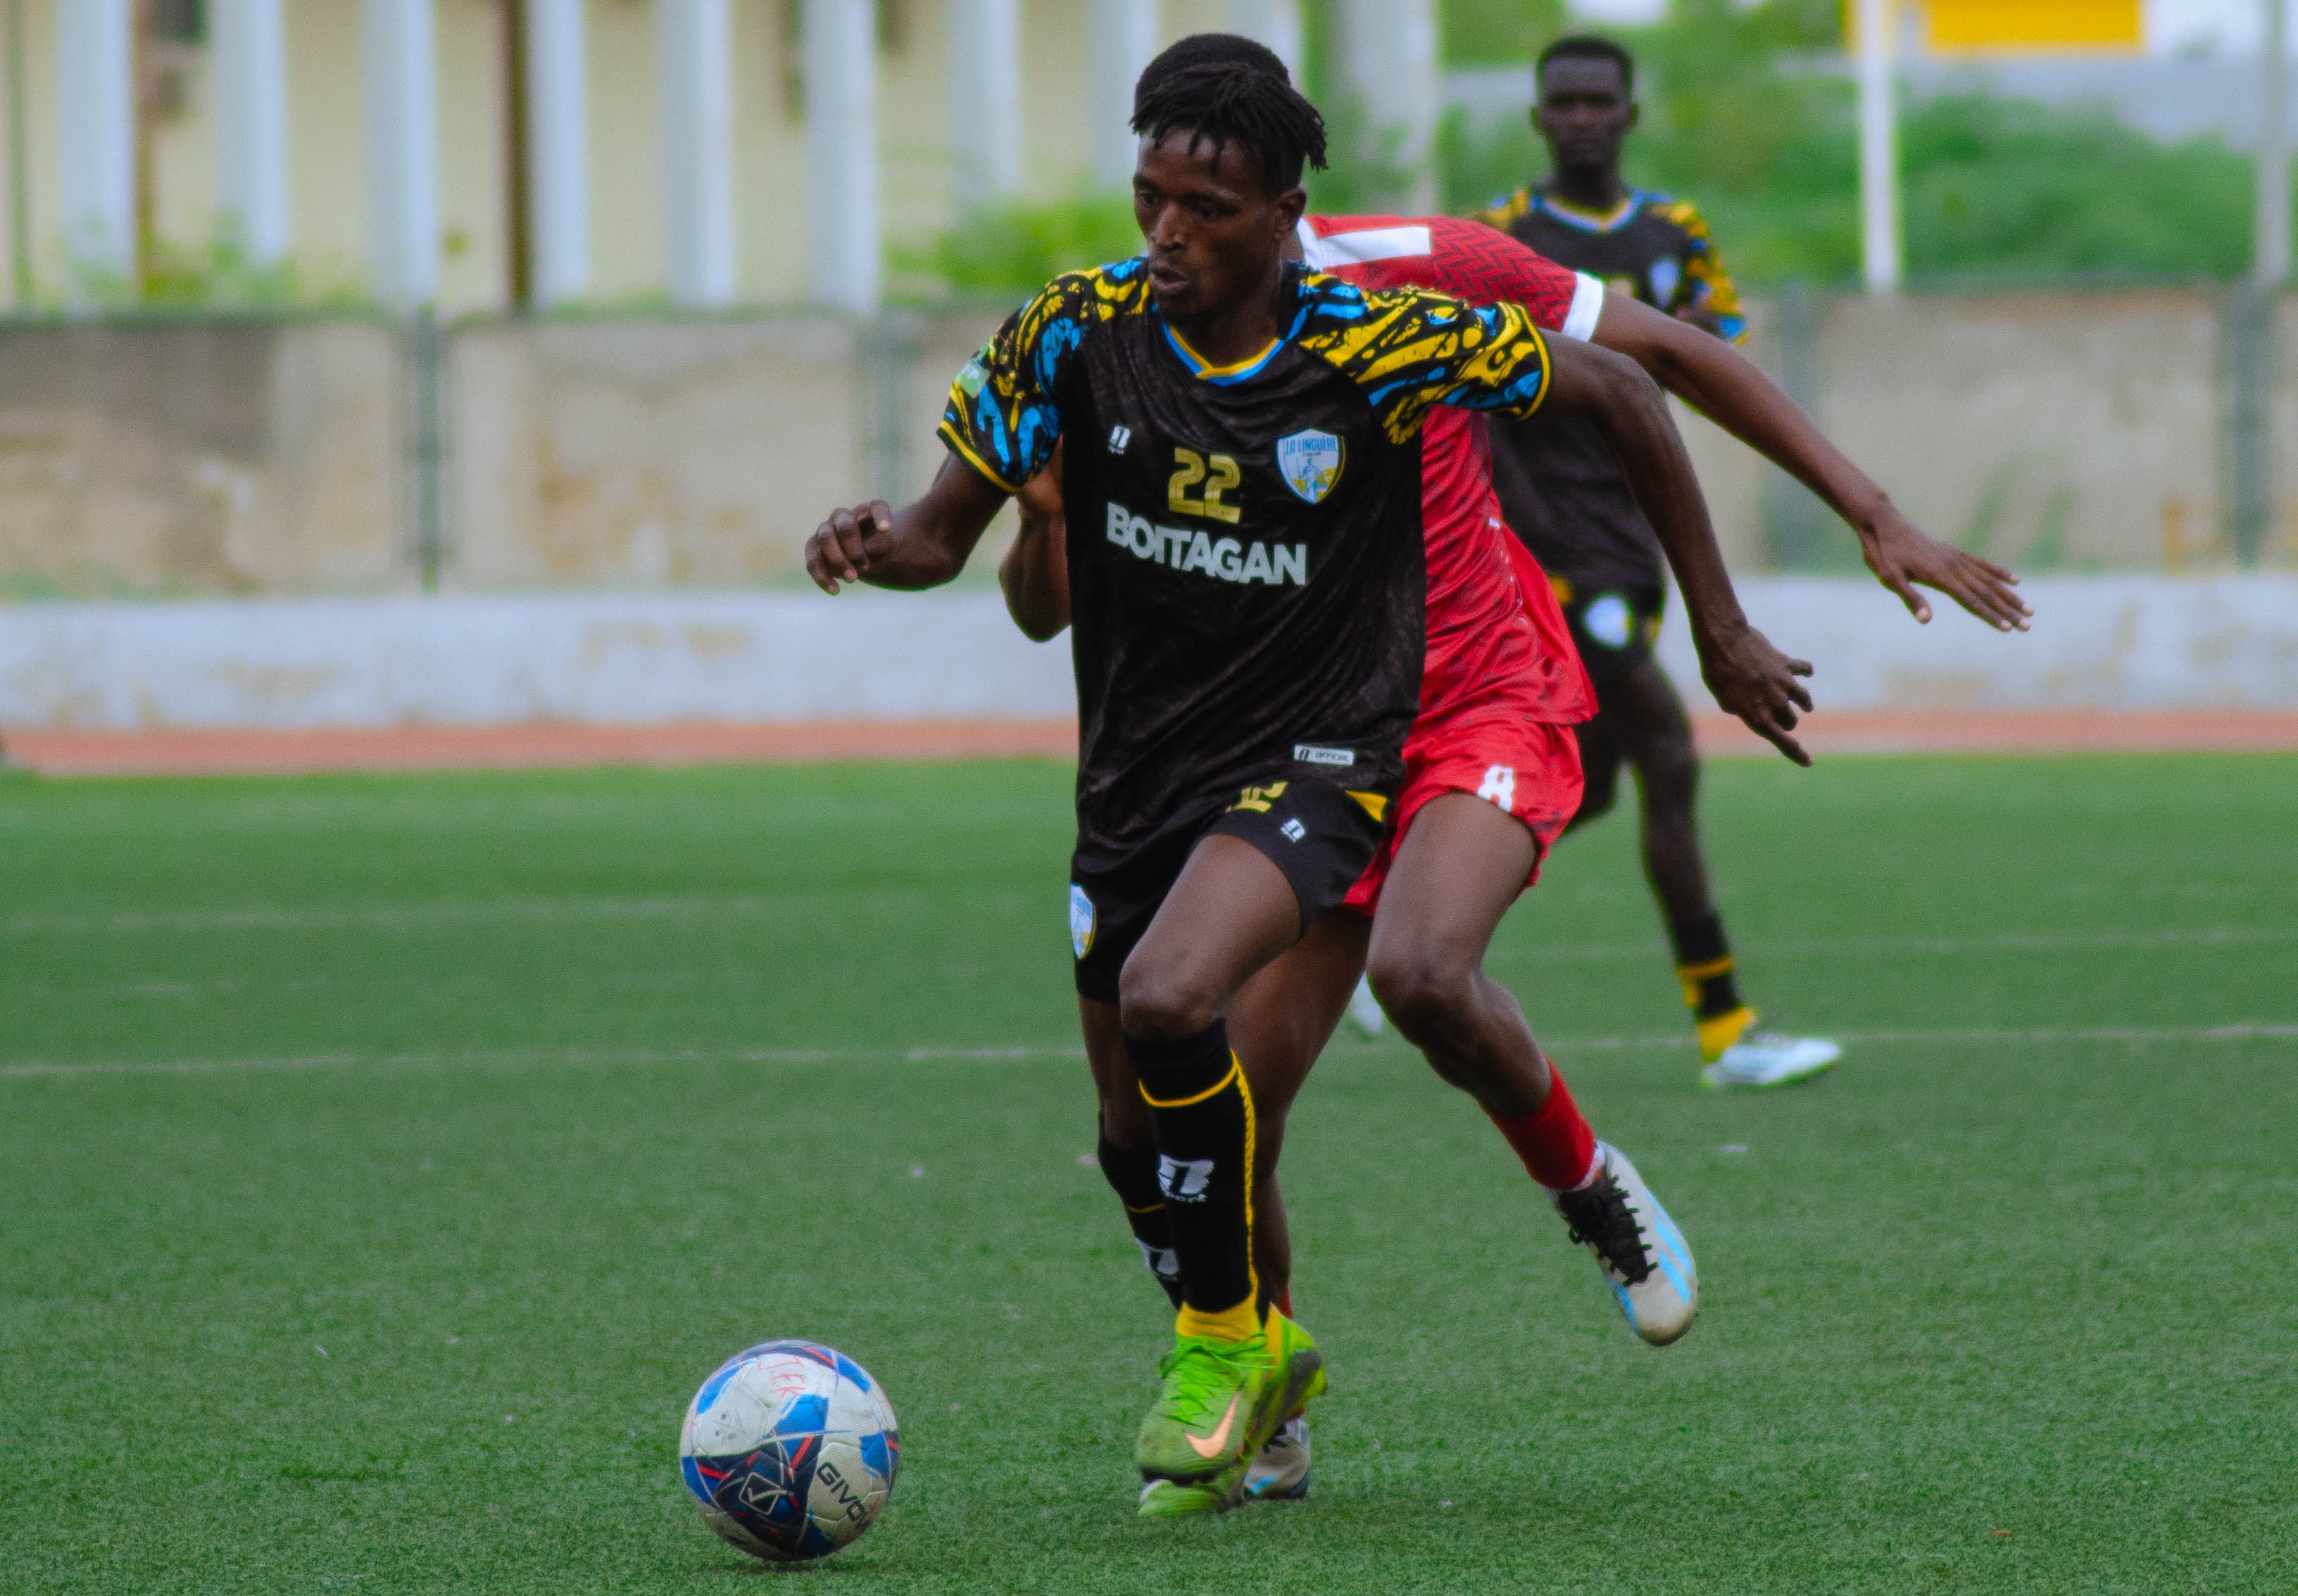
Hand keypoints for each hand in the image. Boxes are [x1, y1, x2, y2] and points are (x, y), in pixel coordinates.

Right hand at [805, 501, 890, 593]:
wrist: (862, 559)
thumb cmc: (875, 548)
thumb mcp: (883, 548)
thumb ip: (874, 547)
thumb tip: (857, 554)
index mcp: (866, 512)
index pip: (877, 507)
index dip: (880, 517)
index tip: (887, 529)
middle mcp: (843, 517)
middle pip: (846, 526)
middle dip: (855, 549)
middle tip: (865, 568)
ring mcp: (826, 530)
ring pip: (825, 539)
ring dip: (838, 561)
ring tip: (853, 580)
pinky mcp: (813, 548)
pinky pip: (813, 561)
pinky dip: (822, 577)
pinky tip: (835, 591)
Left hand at [1697, 620, 1814, 766]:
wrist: (1725, 641)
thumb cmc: (1717, 671)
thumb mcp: (1722, 698)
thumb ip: (1737, 708)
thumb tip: (1744, 708)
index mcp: (1756, 716)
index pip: (1782, 741)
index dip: (1796, 753)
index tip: (1808, 761)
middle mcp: (1774, 703)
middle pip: (1791, 721)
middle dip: (1788, 723)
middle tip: (1784, 721)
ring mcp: (1784, 683)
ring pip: (1804, 700)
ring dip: (1804, 703)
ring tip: (1806, 706)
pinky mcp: (1787, 664)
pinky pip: (1804, 669)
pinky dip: (1806, 672)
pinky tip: (1807, 673)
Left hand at [1856, 501, 2030, 631]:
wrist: (1884, 524)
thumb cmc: (1884, 554)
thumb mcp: (1890, 579)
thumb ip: (1910, 598)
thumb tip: (1926, 620)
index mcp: (1939, 576)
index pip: (1971, 601)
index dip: (1990, 616)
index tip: (2008, 628)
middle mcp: (1953, 566)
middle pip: (1987, 593)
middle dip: (2008, 611)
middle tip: (2028, 626)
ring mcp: (1956, 558)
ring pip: (1989, 580)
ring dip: (2010, 596)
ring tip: (2029, 608)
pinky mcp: (1954, 552)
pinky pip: (1982, 564)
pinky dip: (2000, 573)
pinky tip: (2014, 580)